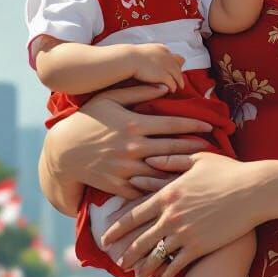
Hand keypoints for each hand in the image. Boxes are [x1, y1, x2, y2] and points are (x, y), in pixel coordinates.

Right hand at [39, 83, 217, 208]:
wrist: (63, 151)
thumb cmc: (88, 119)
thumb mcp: (111, 98)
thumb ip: (139, 91)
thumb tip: (165, 87)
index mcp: (135, 124)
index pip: (173, 124)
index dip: (194, 125)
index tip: (210, 127)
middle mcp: (133, 147)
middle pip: (173, 148)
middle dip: (196, 148)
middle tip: (214, 148)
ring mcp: (126, 168)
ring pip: (163, 171)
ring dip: (183, 170)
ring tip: (200, 170)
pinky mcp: (119, 185)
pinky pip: (145, 189)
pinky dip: (161, 188)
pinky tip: (175, 188)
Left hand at [100, 151, 261, 276]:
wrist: (254, 191)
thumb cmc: (228, 171)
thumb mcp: (198, 158)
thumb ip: (171, 160)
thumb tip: (150, 160)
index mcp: (168, 193)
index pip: (134, 213)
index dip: (118, 226)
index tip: (105, 236)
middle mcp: (171, 215)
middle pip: (140, 237)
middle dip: (125, 251)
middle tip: (114, 261)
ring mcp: (185, 232)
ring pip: (156, 254)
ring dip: (143, 266)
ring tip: (134, 274)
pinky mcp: (200, 246)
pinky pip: (177, 264)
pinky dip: (166, 274)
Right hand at [129, 43, 185, 92]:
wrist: (128, 59)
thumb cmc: (130, 56)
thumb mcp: (142, 51)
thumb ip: (148, 54)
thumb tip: (146, 60)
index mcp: (161, 49)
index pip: (172, 56)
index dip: (173, 64)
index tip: (172, 69)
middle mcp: (167, 55)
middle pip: (178, 65)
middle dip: (178, 72)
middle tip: (179, 79)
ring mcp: (166, 65)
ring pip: (178, 75)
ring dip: (179, 81)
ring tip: (178, 86)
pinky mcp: (164, 75)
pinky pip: (172, 83)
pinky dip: (173, 87)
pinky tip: (172, 90)